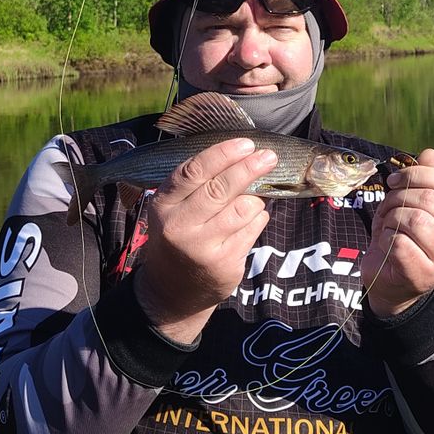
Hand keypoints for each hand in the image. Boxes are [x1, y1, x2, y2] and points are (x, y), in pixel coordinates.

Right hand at [134, 137, 276, 342]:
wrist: (172, 290)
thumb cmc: (178, 235)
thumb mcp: (172, 209)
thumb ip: (196, 185)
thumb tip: (241, 155)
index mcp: (164, 204)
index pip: (193, 172)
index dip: (222, 154)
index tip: (246, 144)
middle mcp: (180, 226)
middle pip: (220, 189)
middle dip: (249, 169)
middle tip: (269, 156)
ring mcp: (203, 247)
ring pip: (243, 208)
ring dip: (254, 199)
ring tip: (250, 201)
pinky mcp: (225, 263)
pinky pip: (253, 228)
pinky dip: (258, 218)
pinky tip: (249, 220)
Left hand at [361, 149, 433, 316]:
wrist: (395, 283)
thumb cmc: (406, 236)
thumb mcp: (415, 204)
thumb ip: (425, 179)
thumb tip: (430, 153)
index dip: (417, 175)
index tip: (394, 181)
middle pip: (429, 200)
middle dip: (397, 199)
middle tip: (387, 209)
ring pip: (414, 220)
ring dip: (391, 219)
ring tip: (388, 227)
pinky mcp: (425, 274)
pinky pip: (399, 243)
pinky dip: (385, 240)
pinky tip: (388, 247)